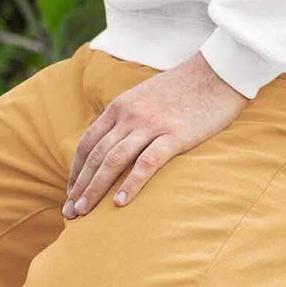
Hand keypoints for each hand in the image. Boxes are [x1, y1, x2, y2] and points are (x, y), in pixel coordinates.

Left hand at [64, 52, 245, 216]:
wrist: (216, 73)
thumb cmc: (183, 89)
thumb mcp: (145, 96)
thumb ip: (128, 117)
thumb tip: (115, 142)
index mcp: (119, 106)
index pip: (87, 143)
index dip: (75, 170)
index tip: (70, 192)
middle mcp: (129, 115)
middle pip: (95, 155)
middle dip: (79, 186)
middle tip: (69, 213)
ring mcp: (150, 125)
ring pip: (113, 161)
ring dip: (95, 189)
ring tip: (83, 213)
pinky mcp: (174, 135)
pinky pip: (146, 163)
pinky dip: (130, 184)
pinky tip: (119, 203)